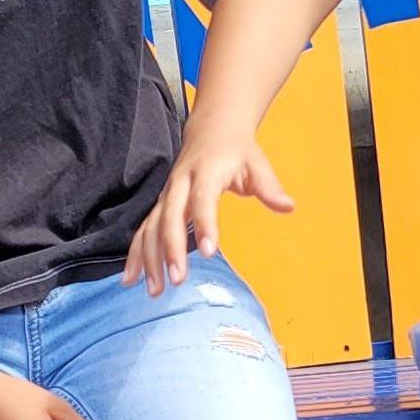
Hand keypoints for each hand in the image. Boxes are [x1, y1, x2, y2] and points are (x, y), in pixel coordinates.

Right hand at [123, 125, 293, 294]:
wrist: (212, 129)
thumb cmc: (238, 151)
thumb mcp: (257, 163)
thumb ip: (269, 187)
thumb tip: (288, 206)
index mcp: (206, 171)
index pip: (203, 198)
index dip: (204, 223)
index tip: (208, 251)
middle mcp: (181, 182)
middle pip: (170, 216)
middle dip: (171, 248)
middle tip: (178, 279)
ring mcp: (167, 194)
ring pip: (152, 226)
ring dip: (150, 257)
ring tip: (156, 289)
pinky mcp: (160, 204)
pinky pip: (143, 229)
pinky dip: (135, 254)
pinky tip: (131, 280)